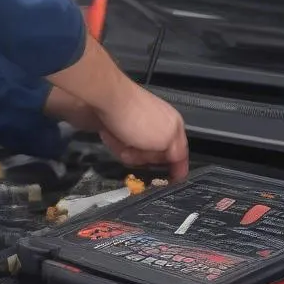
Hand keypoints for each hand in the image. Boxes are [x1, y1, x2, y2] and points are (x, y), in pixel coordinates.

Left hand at [45, 84, 188, 180]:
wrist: (102, 100)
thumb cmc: (137, 119)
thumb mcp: (167, 137)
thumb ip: (177, 153)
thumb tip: (179, 166)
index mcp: (173, 125)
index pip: (180, 154)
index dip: (176, 169)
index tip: (170, 184)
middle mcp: (156, 126)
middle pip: (155, 157)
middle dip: (144, 158)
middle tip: (136, 150)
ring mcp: (135, 126)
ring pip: (135, 154)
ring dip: (126, 151)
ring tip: (120, 139)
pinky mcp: (117, 127)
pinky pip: (119, 146)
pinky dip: (114, 144)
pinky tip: (109, 135)